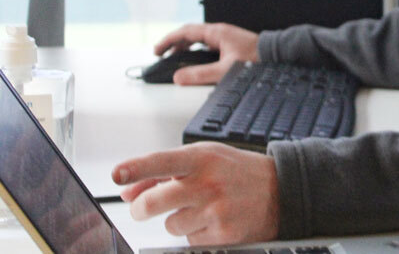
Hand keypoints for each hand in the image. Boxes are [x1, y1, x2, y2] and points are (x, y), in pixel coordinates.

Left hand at [112, 142, 280, 245]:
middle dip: (141, 208)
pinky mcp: (223, 235)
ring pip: (170, 225)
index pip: (161, 161)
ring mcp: (215, 211)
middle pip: (154, 202)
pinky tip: (214, 220)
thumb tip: (130, 190)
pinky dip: (196, 233)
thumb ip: (165, 172)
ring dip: (178, 220)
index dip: (136, 169)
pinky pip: (190, 241)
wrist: (280, 190)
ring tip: (201, 208)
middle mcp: (208, 183)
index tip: (117, 175)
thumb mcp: (204, 159)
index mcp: (201, 158)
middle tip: (144, 207)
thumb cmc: (237, 171)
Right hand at [155, 23, 259, 84]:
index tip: (157, 50)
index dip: (168, 40)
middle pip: (189, 34)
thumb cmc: (256, 59)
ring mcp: (224, 37)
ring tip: (173, 56)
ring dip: (184, 46)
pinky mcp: (229, 43)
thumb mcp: (224, 69)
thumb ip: (200, 74)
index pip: (185, 32)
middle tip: (160, 54)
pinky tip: (194, 59)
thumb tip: (179, 77)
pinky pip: (206, 44)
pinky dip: (195, 50)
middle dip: (173, 43)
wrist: (276, 56)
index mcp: (216, 32)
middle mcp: (219, 32)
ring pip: (198, 38)